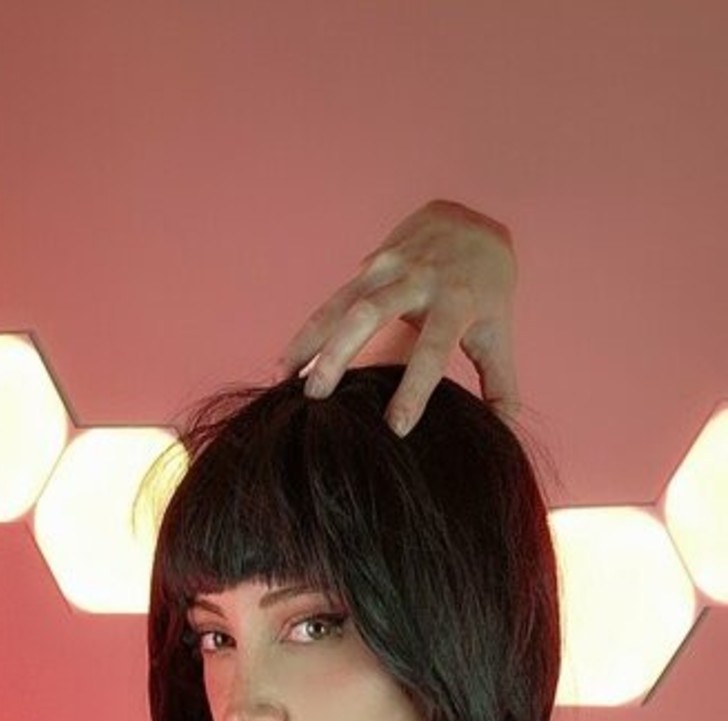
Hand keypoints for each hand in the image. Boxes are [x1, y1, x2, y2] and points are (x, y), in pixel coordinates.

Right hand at [270, 196, 519, 434]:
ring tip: (283, 380)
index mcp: (457, 302)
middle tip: (318, 397)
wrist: (472, 221)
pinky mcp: (370, 263)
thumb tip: (502, 434)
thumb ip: (501, 385)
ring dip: (309, 341)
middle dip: (341, 353)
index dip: (415, 389)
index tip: (395, 428)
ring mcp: (390, 265)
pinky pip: (333, 299)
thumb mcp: (499, 333)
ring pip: (340, 303)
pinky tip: (287, 363)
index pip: (434, 350)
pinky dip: (309, 331)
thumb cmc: (487, 290)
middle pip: (371, 314)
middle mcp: (420, 278)